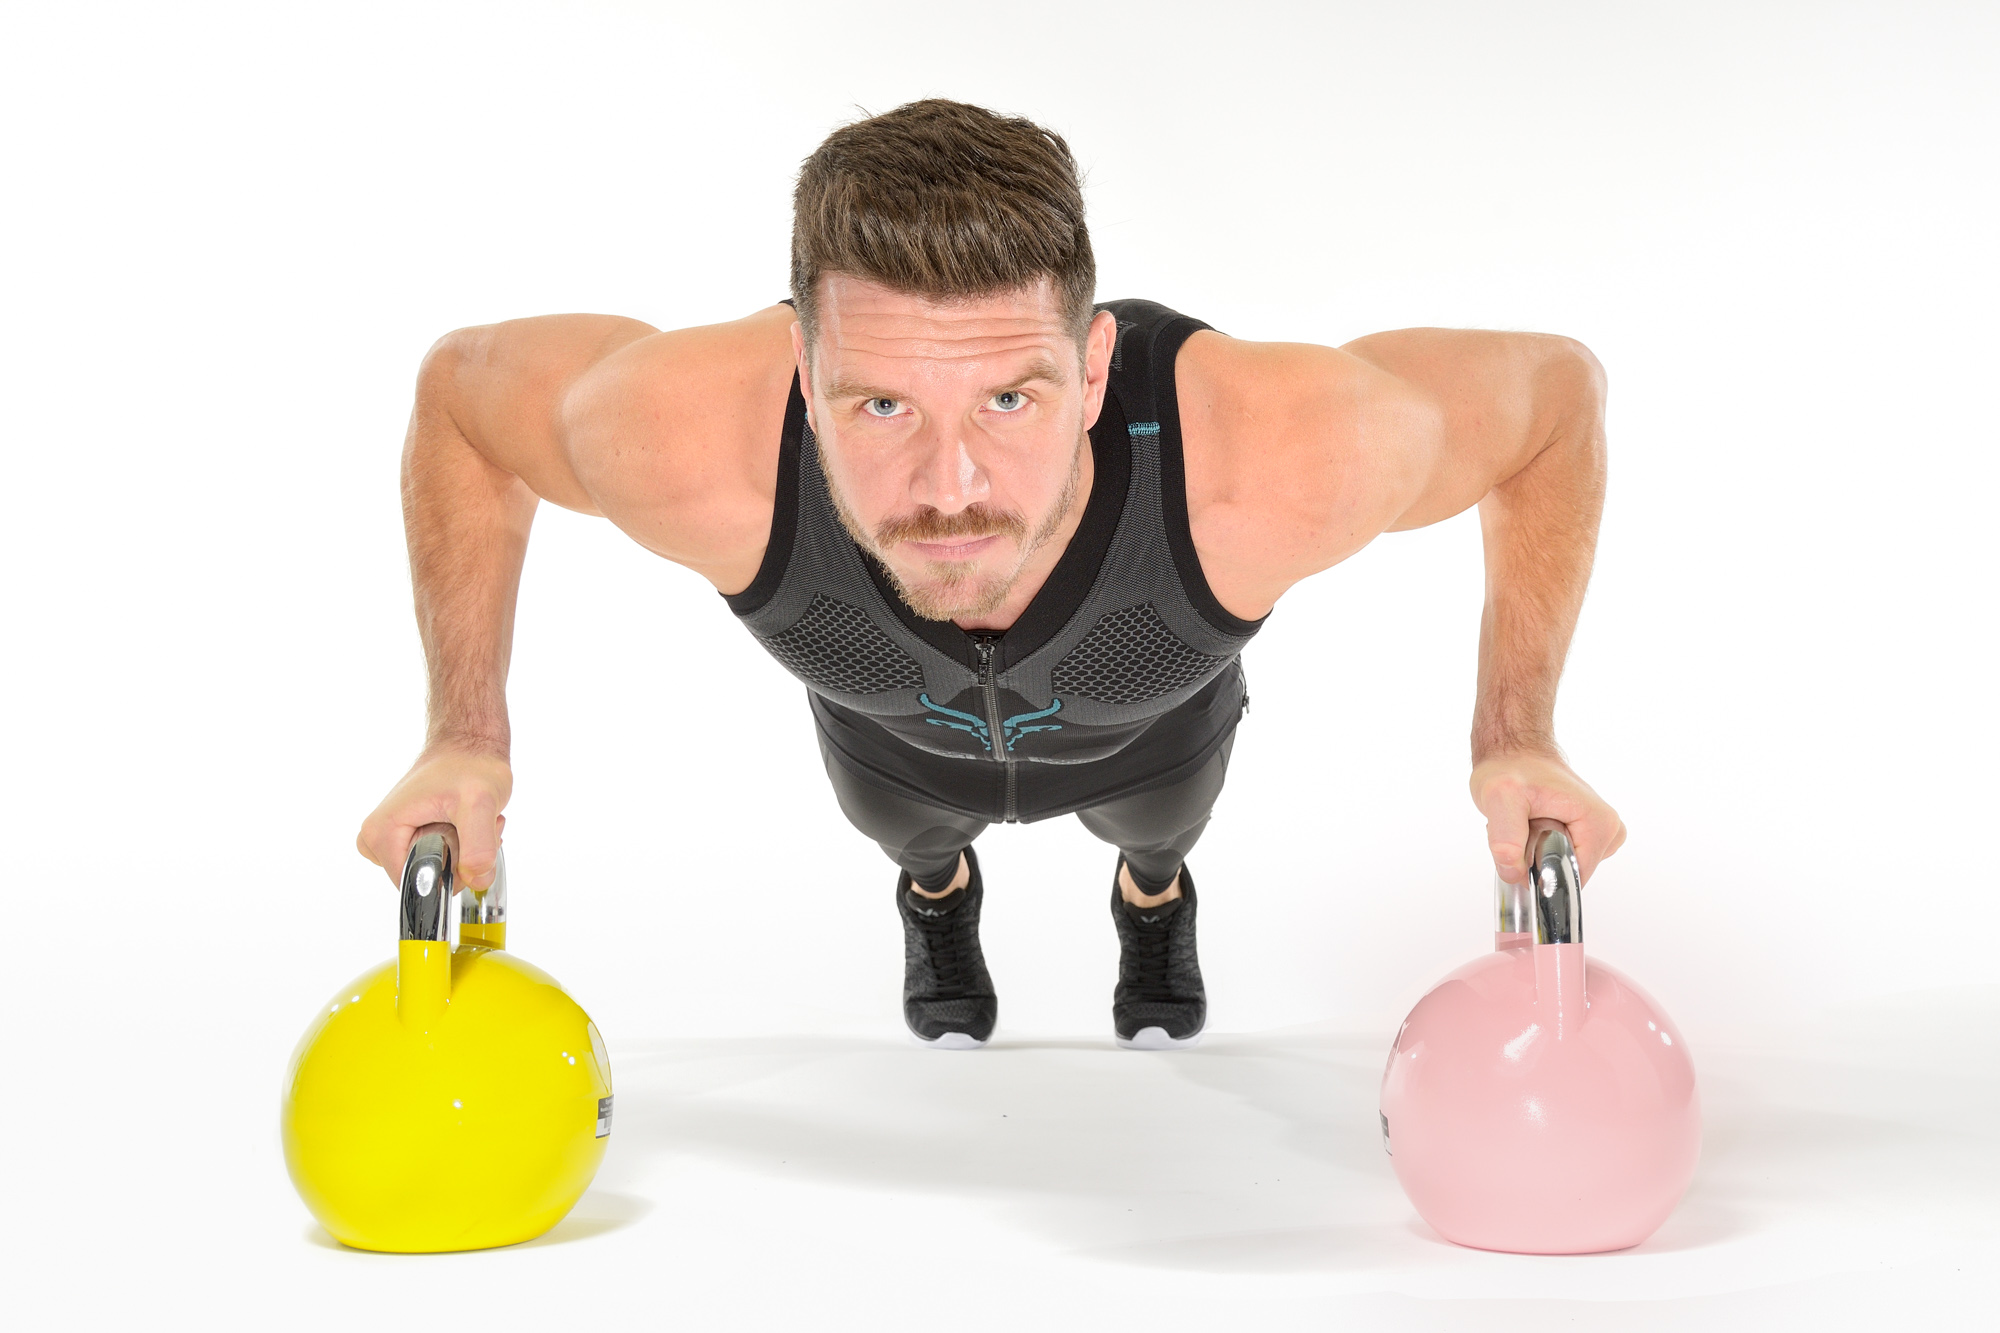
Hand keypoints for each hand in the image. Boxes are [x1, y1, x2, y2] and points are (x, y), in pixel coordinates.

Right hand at [356, 746, 512, 889]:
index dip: (449, 874)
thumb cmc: (469, 764)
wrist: (470, 744)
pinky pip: (439, 859)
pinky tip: (469, 821)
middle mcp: (377, 837)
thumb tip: (476, 880)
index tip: (467, 839)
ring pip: (437, 869)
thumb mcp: (479, 804)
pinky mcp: (406, 836)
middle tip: (474, 824)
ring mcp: (391, 838)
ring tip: (472, 818)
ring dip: (466, 850)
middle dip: (461, 858)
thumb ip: (478, 847)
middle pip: (427, 878)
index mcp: (380, 833)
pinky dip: (462, 845)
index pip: (414, 885)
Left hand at [1470, 751, 1625, 884]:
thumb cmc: (1511, 766)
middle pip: (1568, 873)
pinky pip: (1562, 858)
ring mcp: (1601, 832)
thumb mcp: (1499, 799)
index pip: (1575, 877)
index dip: (1541, 875)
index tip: (1520, 852)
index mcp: (1599, 823)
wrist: (1514, 749)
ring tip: (1526, 822)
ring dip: (1536, 853)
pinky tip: (1532, 825)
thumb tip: (1514, 874)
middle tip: (1522, 827)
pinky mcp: (1589, 833)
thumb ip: (1505, 840)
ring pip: (1563, 867)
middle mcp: (1608, 829)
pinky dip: (1541, 848)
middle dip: (1537, 859)